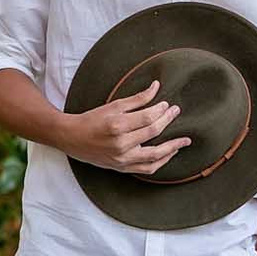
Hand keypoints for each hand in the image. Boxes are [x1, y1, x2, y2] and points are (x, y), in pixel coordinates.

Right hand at [62, 80, 187, 174]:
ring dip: (172, 147)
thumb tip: (156, 87)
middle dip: (168, 121)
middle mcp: (120, 144)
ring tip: (184, 141)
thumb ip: (137, 99)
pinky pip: (147, 168)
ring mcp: (122, 159)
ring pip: (154, 155)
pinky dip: (161, 162)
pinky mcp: (122, 168)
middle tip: (176, 112)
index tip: (167, 104)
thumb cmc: (92, 119)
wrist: (72, 138)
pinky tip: (169, 153)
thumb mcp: (113, 105)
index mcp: (117, 126)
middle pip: (153, 133)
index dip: (160, 110)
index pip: (147, 118)